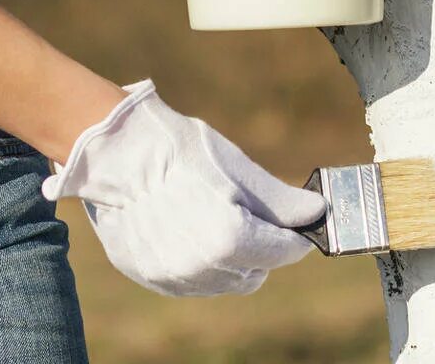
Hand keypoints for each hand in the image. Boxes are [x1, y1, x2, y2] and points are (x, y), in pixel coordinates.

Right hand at [42, 79, 326, 296]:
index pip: (282, 252)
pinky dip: (199, 263)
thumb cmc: (182, 153)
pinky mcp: (149, 275)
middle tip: (253, 219)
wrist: (116, 153)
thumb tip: (317, 213)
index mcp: (230, 239)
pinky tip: (190, 230)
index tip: (297, 228)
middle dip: (261, 249)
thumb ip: (281, 202)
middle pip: (254, 272)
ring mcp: (172, 276)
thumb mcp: (238, 170)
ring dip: (230, 259)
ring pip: (223, 281)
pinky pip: (190, 281)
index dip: (294, 239)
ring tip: (215, 218)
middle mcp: (201, 267)